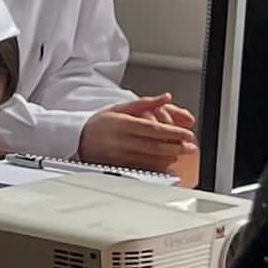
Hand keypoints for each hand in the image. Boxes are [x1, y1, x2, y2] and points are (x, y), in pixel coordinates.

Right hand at [76, 98, 196, 172]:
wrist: (77, 138)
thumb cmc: (100, 123)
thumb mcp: (121, 107)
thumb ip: (146, 102)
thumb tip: (166, 97)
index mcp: (123, 124)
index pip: (153, 129)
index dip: (173, 133)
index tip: (188, 135)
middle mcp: (121, 141)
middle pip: (155, 146)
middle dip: (176, 147)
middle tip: (190, 147)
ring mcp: (119, 156)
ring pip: (151, 160)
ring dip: (169, 158)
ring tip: (179, 153)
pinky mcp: (118, 167)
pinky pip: (142, 169)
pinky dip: (157, 167)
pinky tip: (166, 164)